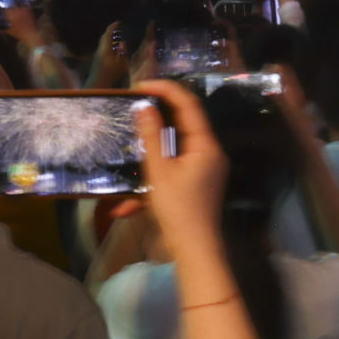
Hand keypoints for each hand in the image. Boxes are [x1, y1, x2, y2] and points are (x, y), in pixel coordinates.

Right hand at [130, 79, 227, 268]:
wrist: (195, 252)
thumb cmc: (178, 209)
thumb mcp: (159, 171)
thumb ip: (151, 136)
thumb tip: (144, 106)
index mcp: (205, 145)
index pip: (188, 104)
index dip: (165, 89)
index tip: (140, 86)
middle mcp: (209, 153)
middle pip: (183, 123)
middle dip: (157, 115)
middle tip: (133, 105)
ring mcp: (204, 170)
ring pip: (175, 147)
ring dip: (152, 148)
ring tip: (131, 140)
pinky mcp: (196, 184)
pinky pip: (174, 169)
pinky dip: (154, 176)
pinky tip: (129, 204)